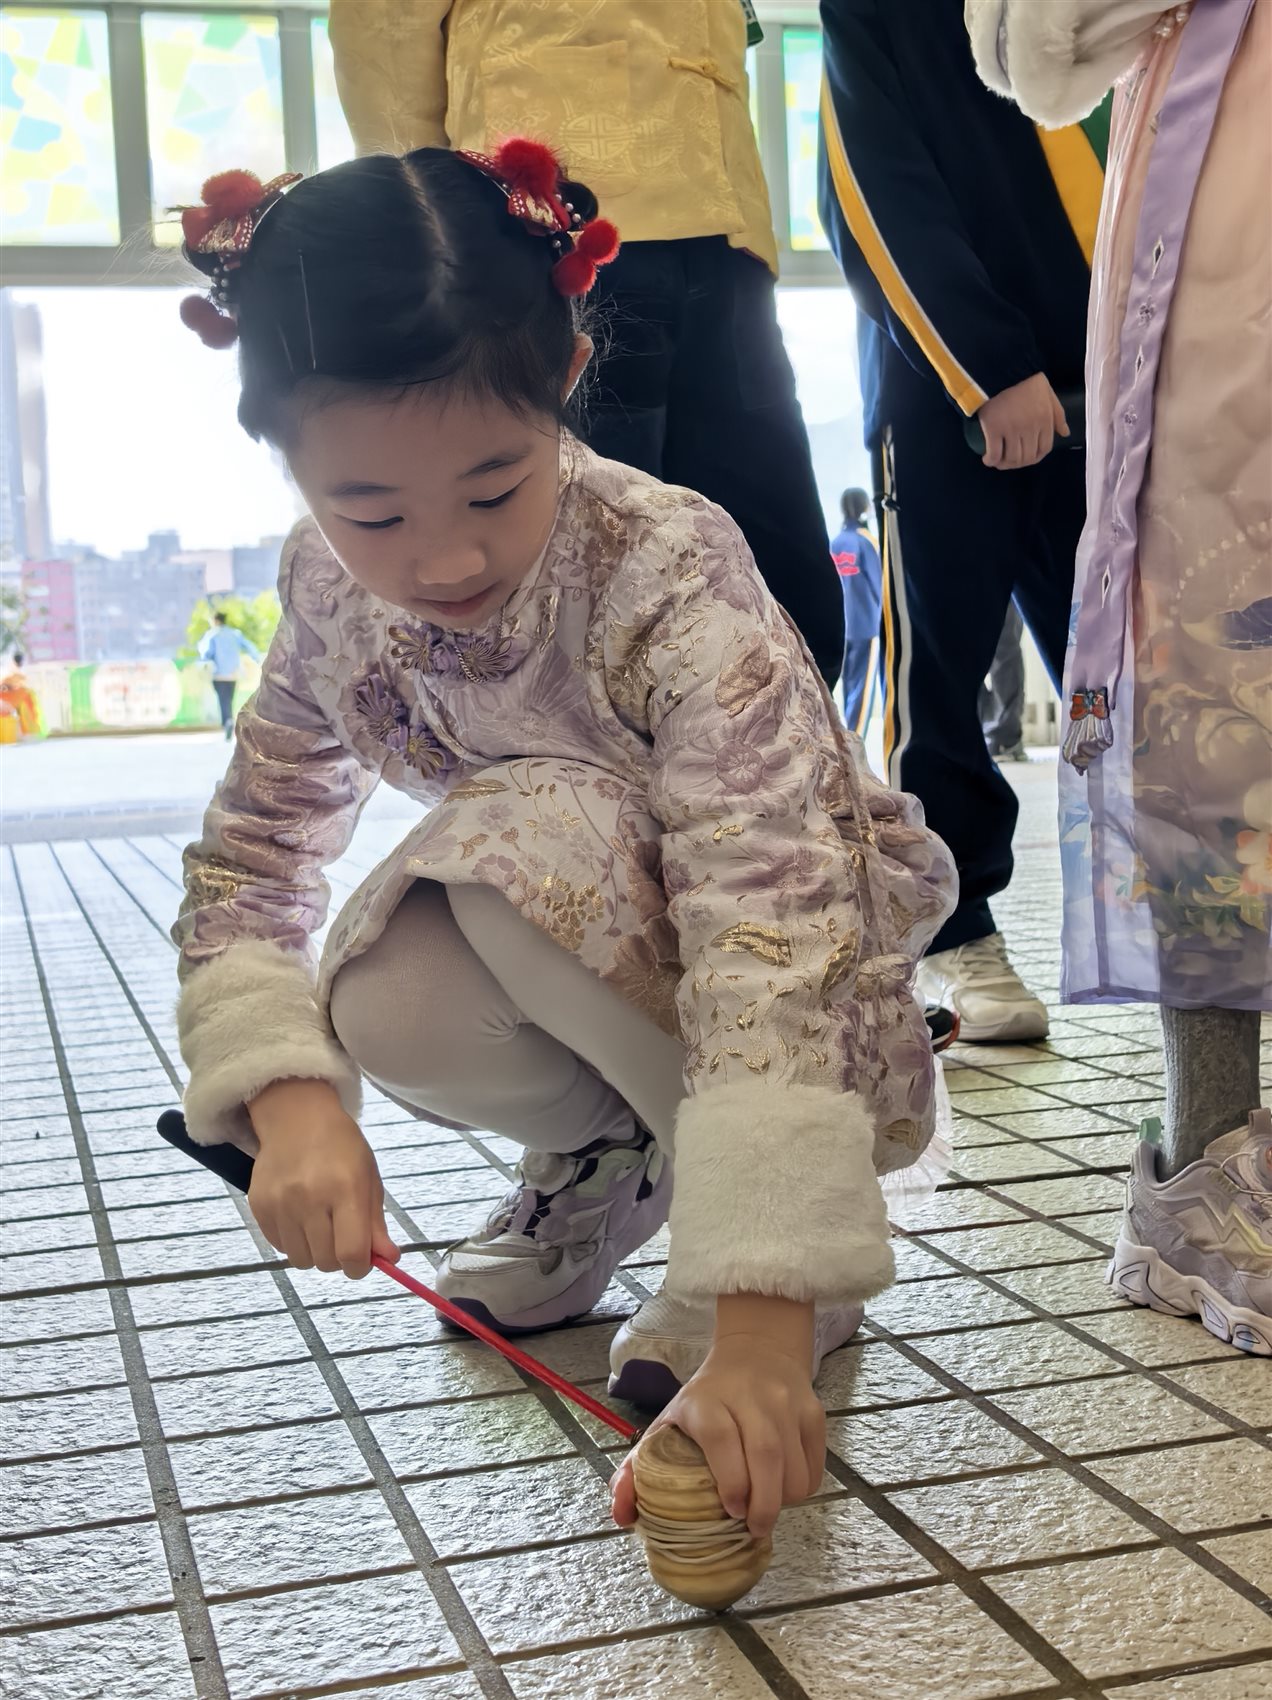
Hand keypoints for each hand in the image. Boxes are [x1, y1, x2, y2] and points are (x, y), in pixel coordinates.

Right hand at [247, 1079, 399, 1278]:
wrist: (297, 1118)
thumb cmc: (341, 1147)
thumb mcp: (368, 1178)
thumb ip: (376, 1223)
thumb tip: (389, 1260)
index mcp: (345, 1188)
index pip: (351, 1252)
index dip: (359, 1267)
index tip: (362, 1261)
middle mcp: (309, 1198)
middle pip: (325, 1261)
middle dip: (339, 1259)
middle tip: (342, 1239)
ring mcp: (280, 1203)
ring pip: (301, 1260)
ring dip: (315, 1253)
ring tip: (320, 1227)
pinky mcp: (259, 1207)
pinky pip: (279, 1247)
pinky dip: (294, 1242)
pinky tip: (300, 1219)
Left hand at [611, 1322, 824, 1539]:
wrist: (757, 1351)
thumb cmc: (705, 1400)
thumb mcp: (667, 1424)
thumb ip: (636, 1472)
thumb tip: (621, 1516)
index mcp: (705, 1400)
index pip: (721, 1436)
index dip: (729, 1478)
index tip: (730, 1510)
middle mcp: (749, 1397)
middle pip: (765, 1454)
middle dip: (763, 1503)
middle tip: (754, 1529)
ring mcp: (785, 1402)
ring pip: (794, 1464)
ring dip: (785, 1500)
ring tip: (768, 1510)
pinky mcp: (812, 1411)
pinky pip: (815, 1464)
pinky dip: (803, 1488)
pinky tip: (785, 1490)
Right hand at [976, 373, 1068, 469]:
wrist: (1001, 368)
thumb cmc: (1025, 380)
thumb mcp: (1048, 394)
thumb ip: (1058, 414)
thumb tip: (1065, 433)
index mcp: (1045, 419)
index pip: (1044, 449)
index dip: (1036, 457)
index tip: (1027, 458)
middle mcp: (1030, 428)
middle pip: (1027, 457)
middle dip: (1019, 463)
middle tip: (1010, 460)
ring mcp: (1012, 430)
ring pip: (1011, 459)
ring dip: (1004, 464)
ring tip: (999, 461)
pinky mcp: (994, 429)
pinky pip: (994, 454)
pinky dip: (991, 461)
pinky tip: (987, 460)